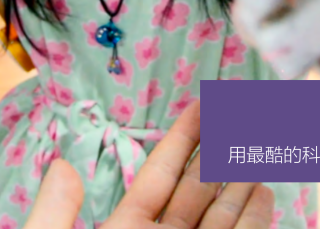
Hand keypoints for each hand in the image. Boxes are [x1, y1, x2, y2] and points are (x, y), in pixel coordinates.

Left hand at [23, 101, 273, 228]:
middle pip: (199, 187)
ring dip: (242, 179)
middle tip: (245, 112)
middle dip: (222, 148)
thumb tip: (62, 163)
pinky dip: (254, 219)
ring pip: (224, 214)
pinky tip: (263, 192)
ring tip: (257, 145)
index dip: (183, 136)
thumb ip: (55, 214)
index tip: (205, 101)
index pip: (160, 173)